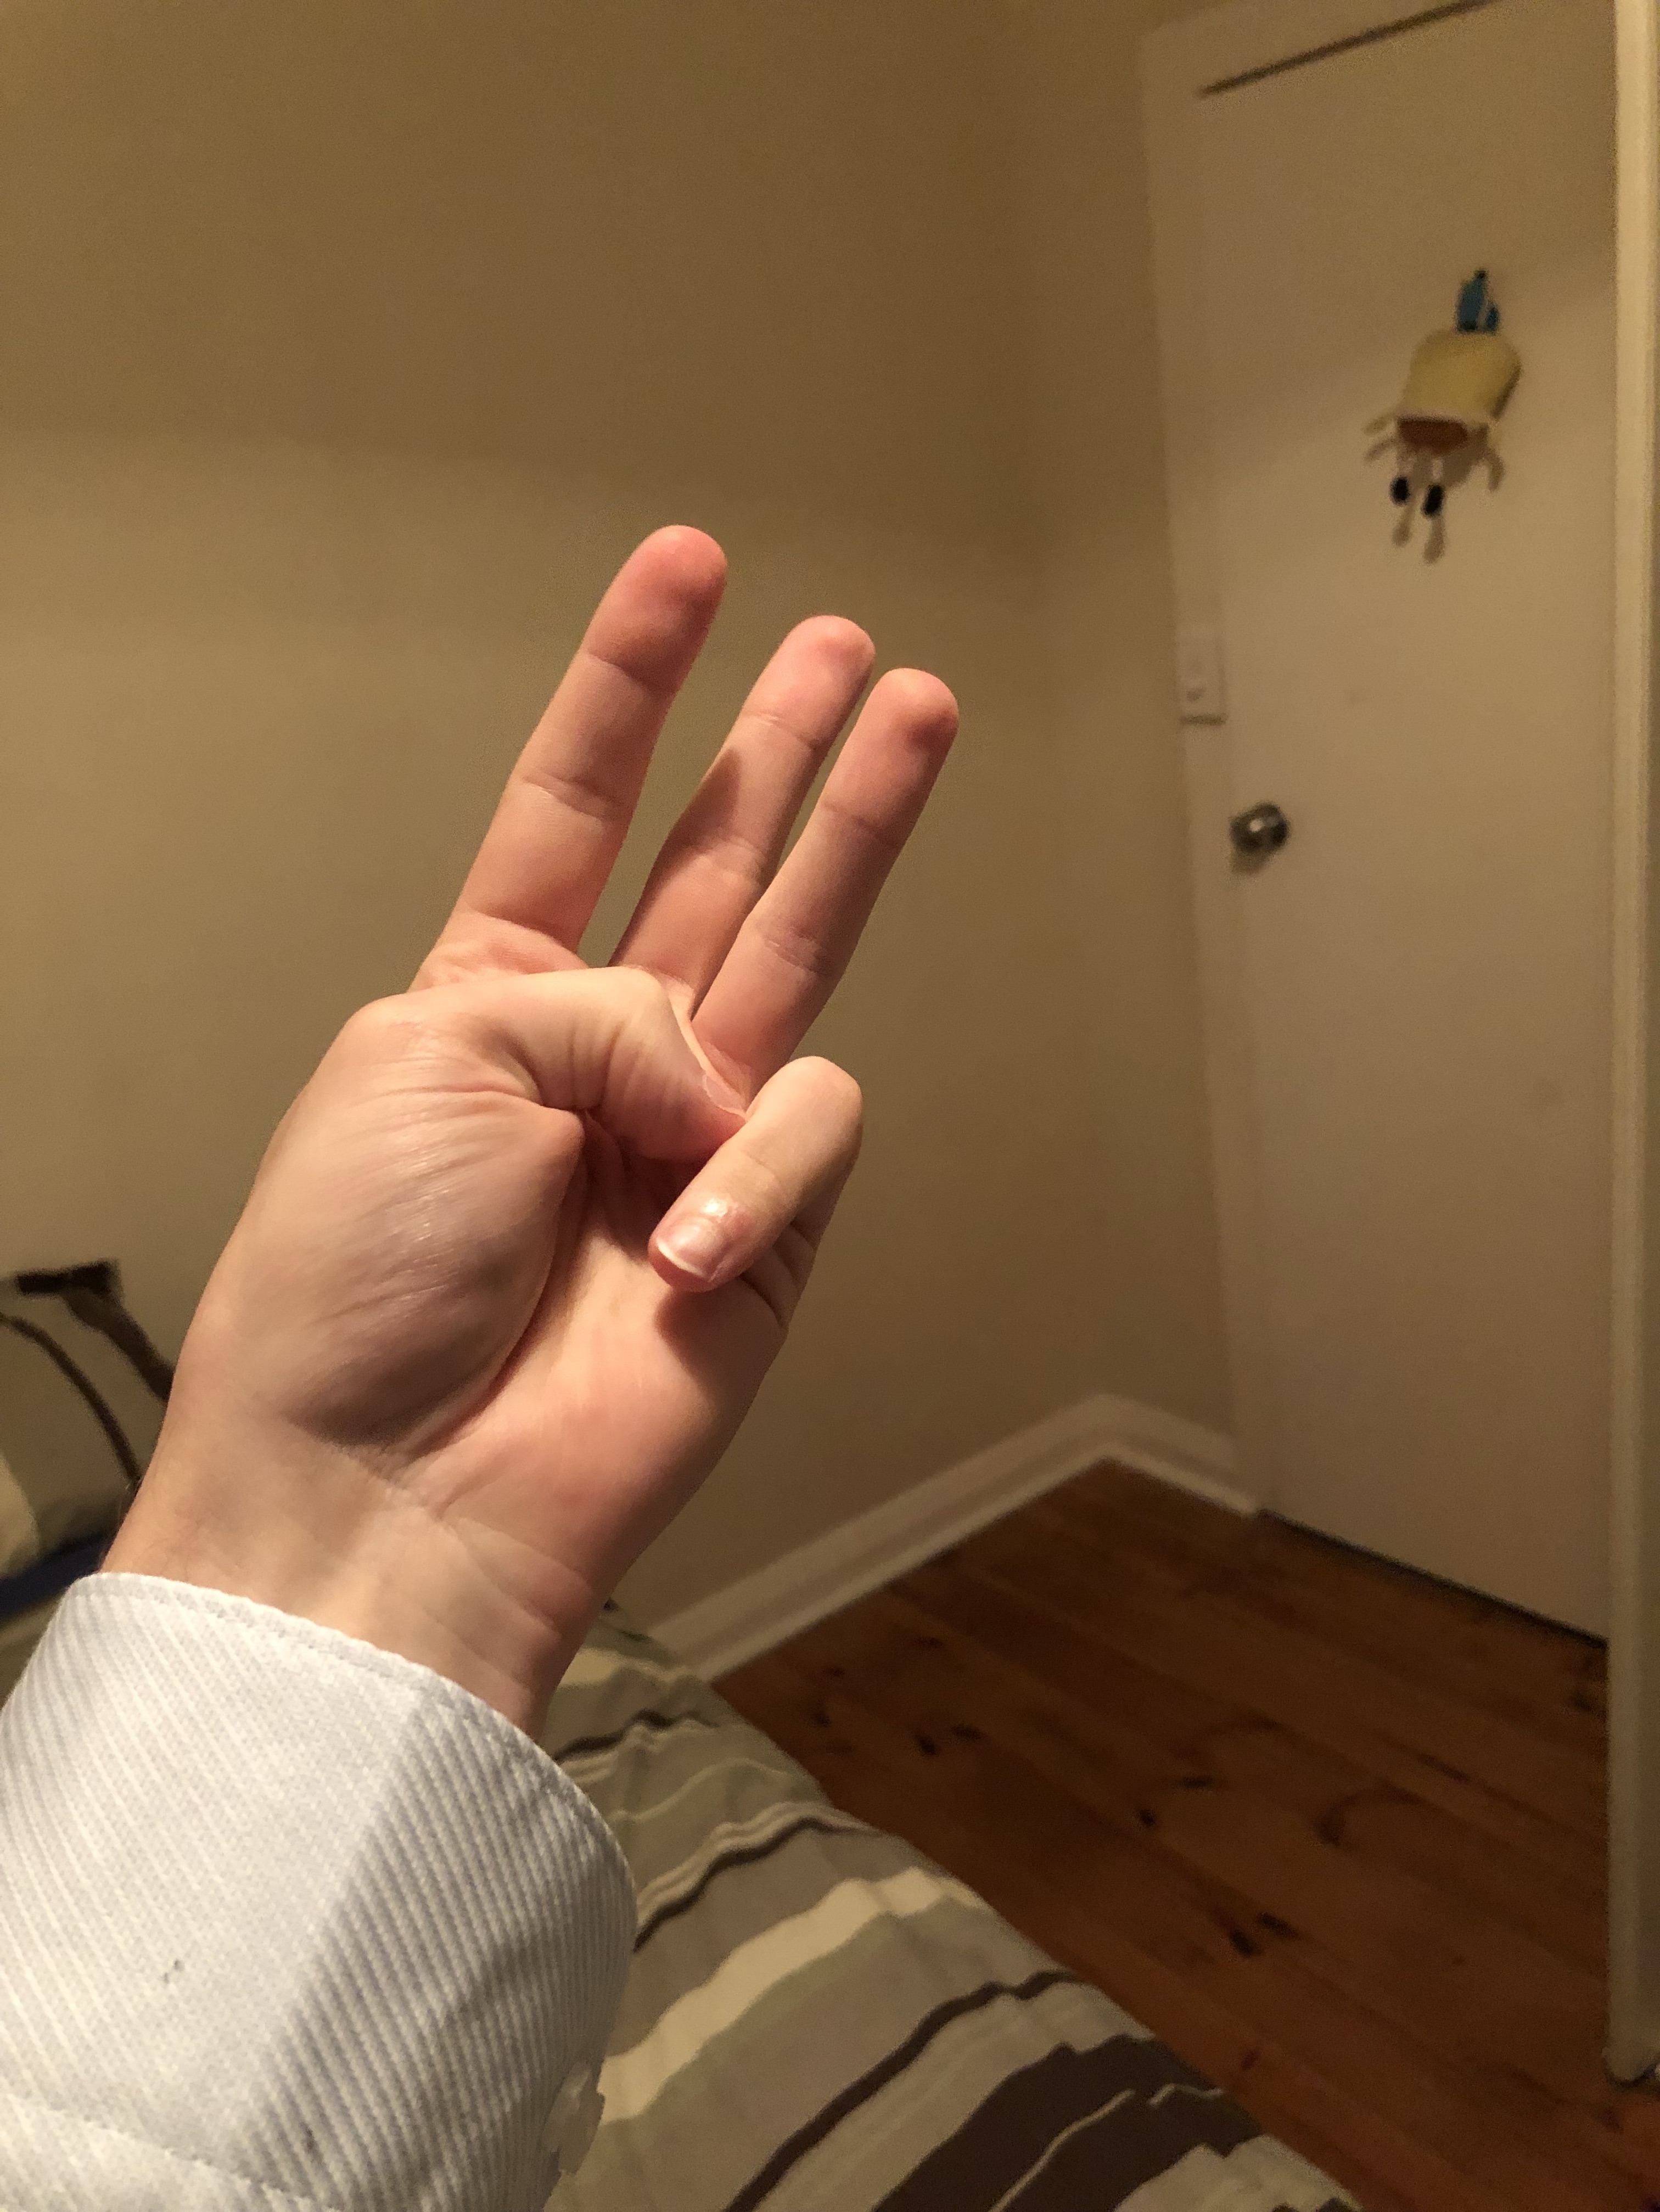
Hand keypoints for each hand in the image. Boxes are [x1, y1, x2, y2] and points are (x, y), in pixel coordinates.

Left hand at [103, 529, 956, 1735]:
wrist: (395, 1488)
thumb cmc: (359, 1274)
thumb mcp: (429, 1053)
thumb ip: (593, 997)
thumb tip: (722, 1070)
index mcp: (487, 995)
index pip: (571, 810)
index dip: (628, 691)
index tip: (685, 570)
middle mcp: (602, 1054)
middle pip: (715, 865)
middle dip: (781, 750)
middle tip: (849, 647)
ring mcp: (692, 1139)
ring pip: (804, 952)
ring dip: (860, 827)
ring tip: (917, 709)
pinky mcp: (765, 1232)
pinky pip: (804, 1134)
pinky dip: (752, 1174)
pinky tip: (681, 1243)